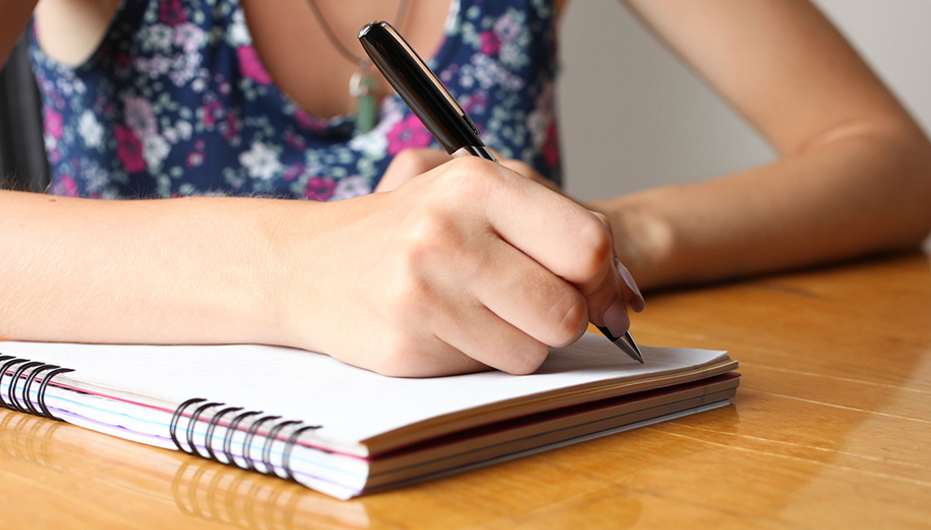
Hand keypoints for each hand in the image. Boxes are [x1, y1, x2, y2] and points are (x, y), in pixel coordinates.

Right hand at [281, 157, 640, 376]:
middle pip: (567, 309)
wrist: (306, 264)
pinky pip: (489, 370)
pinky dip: (482, 356)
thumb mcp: (478, 193)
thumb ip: (557, 226)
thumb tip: (624, 295)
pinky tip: (448, 326)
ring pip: (534, 350)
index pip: (589, 245)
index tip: (593, 286)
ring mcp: (424, 293)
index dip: (603, 276)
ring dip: (522, 338)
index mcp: (477, 182)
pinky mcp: (407, 345)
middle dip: (565, 314)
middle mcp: (449, 233)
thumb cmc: (410, 227)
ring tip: (480, 308)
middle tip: (533, 301)